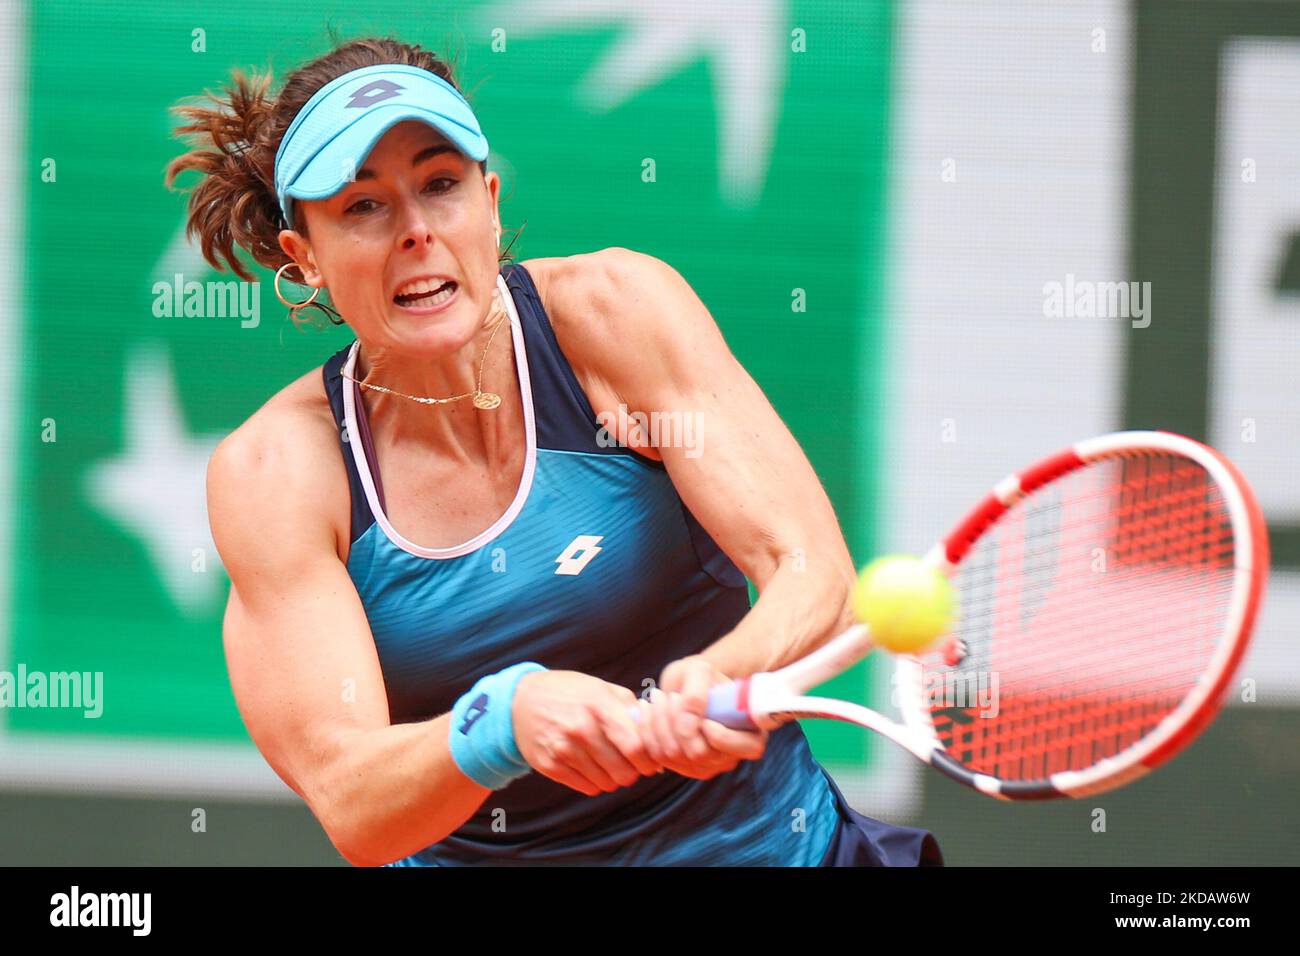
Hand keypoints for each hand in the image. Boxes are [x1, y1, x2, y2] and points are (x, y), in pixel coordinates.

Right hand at [512, 670, 663, 795]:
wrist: (521, 701)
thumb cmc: (570, 693)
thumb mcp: (601, 689)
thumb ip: (631, 709)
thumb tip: (656, 735)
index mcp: (599, 705)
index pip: (636, 746)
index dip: (649, 759)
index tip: (651, 760)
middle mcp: (581, 728)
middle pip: (624, 771)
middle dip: (633, 771)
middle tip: (630, 764)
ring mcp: (563, 748)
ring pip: (607, 783)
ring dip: (614, 778)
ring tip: (609, 763)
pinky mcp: (550, 765)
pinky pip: (587, 788)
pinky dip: (595, 782)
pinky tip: (591, 766)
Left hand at [639, 655, 767, 780]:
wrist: (686, 684)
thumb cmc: (700, 677)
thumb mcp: (700, 672)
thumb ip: (697, 696)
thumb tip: (689, 729)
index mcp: (753, 732)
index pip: (746, 748)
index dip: (722, 735)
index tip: (704, 715)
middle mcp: (733, 755)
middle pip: (701, 753)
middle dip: (677, 721)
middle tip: (669, 695)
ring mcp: (708, 765)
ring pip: (676, 755)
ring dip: (659, 723)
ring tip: (657, 698)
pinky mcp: (684, 767)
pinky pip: (660, 757)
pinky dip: (649, 733)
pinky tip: (649, 713)